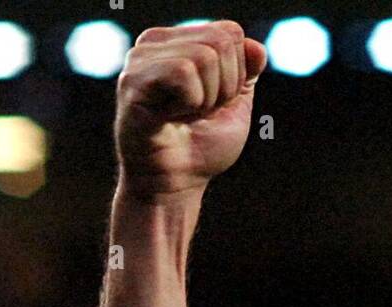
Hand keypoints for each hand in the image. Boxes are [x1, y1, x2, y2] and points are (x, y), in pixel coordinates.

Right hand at [115, 21, 266, 197]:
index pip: (230, 32)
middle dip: (224, 88)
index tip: (214, 104)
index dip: (236, 75)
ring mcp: (141, 58)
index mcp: (180, 41)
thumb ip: (247, 72)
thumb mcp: (235, 107)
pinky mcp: (133, 80)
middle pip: (220, 42)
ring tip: (183, 117)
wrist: (174, 188)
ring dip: (206, 99)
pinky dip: (190, 102)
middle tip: (199, 114)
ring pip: (204, 56)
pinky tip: (170, 118)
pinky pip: (183, 72)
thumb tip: (257, 48)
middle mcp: (156, 42)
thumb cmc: (200, 150)